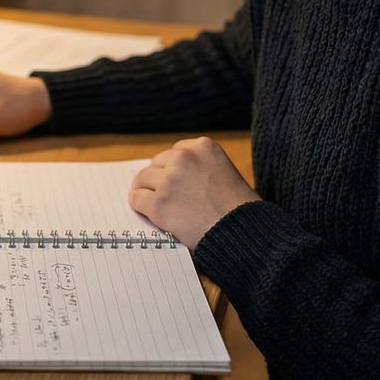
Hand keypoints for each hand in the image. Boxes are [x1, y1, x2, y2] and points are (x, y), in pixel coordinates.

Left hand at [130, 137, 259, 247]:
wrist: (243, 232)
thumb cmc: (240, 209)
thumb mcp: (225, 172)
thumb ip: (200, 166)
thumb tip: (170, 173)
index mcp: (203, 146)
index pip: (175, 152)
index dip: (174, 169)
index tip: (177, 182)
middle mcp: (184, 157)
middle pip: (157, 164)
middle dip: (159, 179)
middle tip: (165, 195)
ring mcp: (169, 180)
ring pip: (142, 180)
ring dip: (147, 192)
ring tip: (157, 205)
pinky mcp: (158, 203)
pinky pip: (136, 199)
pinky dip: (140, 207)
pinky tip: (149, 213)